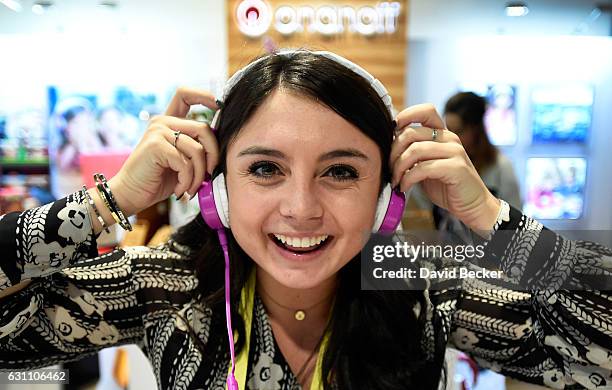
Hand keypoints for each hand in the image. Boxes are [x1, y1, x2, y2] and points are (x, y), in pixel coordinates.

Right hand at [108, 87, 219, 215]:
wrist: (131, 195)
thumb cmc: (158, 180)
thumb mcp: (181, 160)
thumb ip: (196, 148)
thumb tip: (221, 147)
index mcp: (168, 122)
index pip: (184, 95)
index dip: (204, 95)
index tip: (219, 105)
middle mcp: (162, 122)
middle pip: (203, 129)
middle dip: (213, 155)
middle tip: (209, 175)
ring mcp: (158, 132)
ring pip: (197, 150)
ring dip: (199, 175)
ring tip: (191, 188)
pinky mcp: (156, 145)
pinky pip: (186, 163)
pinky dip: (187, 181)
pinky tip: (179, 189)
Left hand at [389, 104, 500, 231]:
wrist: (473, 206)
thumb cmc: (447, 186)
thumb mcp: (427, 165)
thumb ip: (414, 154)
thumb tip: (389, 145)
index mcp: (443, 135)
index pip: (425, 111)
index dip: (405, 116)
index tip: (390, 133)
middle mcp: (450, 139)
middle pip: (411, 133)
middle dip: (393, 152)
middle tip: (390, 169)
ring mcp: (455, 152)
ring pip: (414, 150)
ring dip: (399, 168)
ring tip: (396, 181)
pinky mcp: (456, 168)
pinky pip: (422, 168)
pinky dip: (408, 179)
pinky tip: (404, 188)